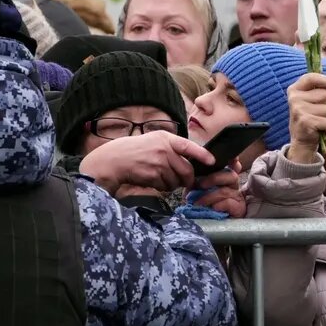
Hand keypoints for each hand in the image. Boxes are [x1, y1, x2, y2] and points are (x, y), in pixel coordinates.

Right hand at [79, 131, 211, 195]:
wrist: (114, 160)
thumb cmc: (134, 151)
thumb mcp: (153, 140)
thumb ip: (170, 147)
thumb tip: (188, 160)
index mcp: (165, 138)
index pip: (189, 146)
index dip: (202, 154)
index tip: (212, 161)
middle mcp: (163, 149)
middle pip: (186, 169)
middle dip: (188, 179)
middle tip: (185, 182)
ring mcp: (158, 162)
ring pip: (176, 180)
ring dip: (172, 184)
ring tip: (160, 178)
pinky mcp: (152, 175)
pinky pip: (165, 186)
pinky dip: (162, 187)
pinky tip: (152, 181)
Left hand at [193, 159, 245, 218]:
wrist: (212, 227)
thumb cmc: (205, 208)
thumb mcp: (197, 193)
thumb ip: (196, 184)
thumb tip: (190, 179)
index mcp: (225, 179)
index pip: (232, 166)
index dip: (233, 160)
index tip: (230, 158)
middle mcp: (233, 186)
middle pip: (230, 175)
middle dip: (214, 178)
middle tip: (200, 185)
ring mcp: (237, 197)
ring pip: (226, 190)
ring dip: (209, 196)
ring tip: (198, 202)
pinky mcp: (239, 208)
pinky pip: (229, 202)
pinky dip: (219, 204)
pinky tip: (212, 208)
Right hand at [287, 73, 325, 163]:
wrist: (302, 142)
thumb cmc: (311, 117)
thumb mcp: (315, 100)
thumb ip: (325, 85)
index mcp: (294, 89)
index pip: (311, 77)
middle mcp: (293, 98)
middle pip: (325, 94)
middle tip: (320, 113)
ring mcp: (298, 110)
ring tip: (319, 122)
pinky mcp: (305, 122)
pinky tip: (320, 130)